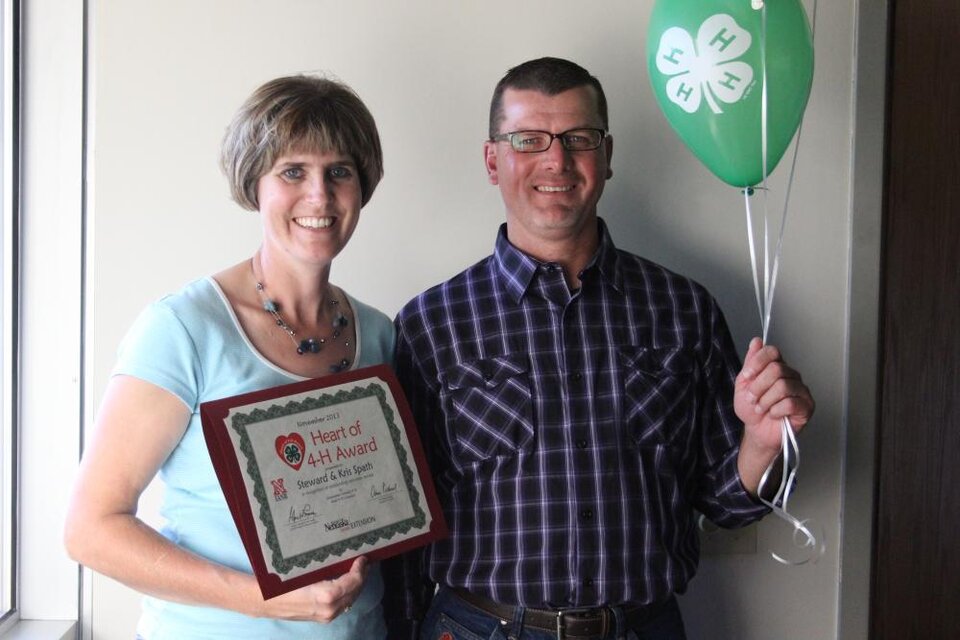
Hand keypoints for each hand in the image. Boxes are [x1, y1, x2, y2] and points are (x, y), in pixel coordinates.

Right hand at [258, 556, 368, 621]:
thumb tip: (342, 553)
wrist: (265, 602)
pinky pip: (342, 604)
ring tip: (358, 570)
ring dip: (356, 585)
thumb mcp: (304, 570)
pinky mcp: (323, 618)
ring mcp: (326, 616)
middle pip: (355, 591)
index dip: (360, 569)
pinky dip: (349, 593)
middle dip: (362, 576)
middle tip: (364, 562)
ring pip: (350, 599)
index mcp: (326, 596)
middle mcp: (329, 609)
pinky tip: (347, 582)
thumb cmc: (283, 582)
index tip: (363, 558)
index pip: (353, 582)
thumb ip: (325, 566)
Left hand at [734, 338, 814, 492]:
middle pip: (776, 369)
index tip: (746, 377)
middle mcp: (791, 375)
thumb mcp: (744, 384)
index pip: (772, 352)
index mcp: (777, 367)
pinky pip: (790, 403)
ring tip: (762, 408)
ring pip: (783, 386)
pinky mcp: (806, 406)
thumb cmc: (752, 409)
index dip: (757, 363)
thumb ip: (751, 363)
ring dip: (765, 400)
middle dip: (758, 386)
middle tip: (753, 399)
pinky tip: (774, 414)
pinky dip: (776, 411)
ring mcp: (801, 390)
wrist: (756, 431)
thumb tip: (757, 341)